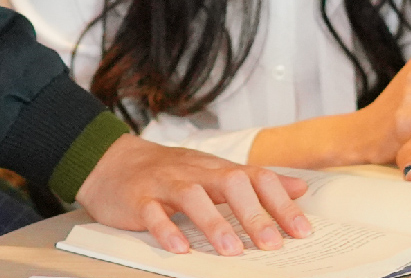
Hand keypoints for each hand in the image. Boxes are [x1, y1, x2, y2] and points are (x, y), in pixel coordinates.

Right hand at [75, 133, 311, 256]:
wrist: (110, 160)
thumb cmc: (168, 171)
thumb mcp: (213, 171)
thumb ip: (255, 181)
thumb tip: (300, 187)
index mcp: (216, 168)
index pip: (256, 177)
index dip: (281, 203)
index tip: (301, 231)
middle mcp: (194, 172)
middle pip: (230, 183)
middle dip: (253, 214)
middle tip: (271, 244)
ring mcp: (165, 184)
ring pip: (192, 196)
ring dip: (214, 223)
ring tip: (231, 250)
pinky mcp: (138, 199)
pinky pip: (152, 212)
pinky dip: (166, 230)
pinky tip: (179, 248)